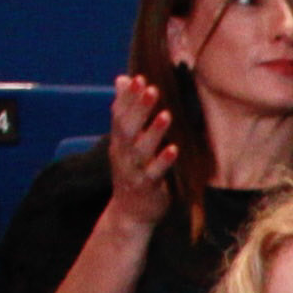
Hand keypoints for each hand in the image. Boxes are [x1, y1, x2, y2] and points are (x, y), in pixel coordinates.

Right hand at [102, 71, 179, 221]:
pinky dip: (164, 161)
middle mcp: (123, 154)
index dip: (127, 97)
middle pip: (127, 128)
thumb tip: (121, 79)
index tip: (137, 78)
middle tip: (150, 88)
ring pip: (141, 149)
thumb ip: (127, 112)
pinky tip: (174, 149)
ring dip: (153, 131)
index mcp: (119, 142)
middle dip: (138, 108)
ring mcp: (134, 171)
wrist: (130, 214)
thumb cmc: (133, 172)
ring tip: (166, 114)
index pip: (119, 115)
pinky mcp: (147, 188)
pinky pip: (155, 173)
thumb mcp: (126, 142)